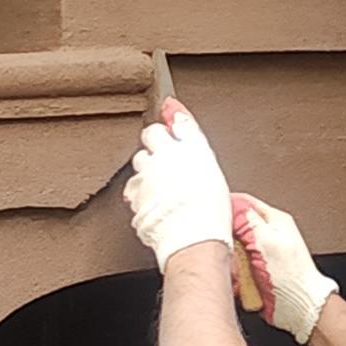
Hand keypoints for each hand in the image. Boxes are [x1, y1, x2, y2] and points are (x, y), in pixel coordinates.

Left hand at [128, 97, 233, 262]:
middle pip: (152, 134)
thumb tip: (181, 127)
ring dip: (147, 168)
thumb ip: (195, 148)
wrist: (193, 239)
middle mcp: (168, 156)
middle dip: (156, 141)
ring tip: (163, 184)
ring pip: (140, 160)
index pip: (180, 120)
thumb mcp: (212, 174)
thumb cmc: (212, 213)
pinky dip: (140, 191)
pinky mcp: (135, 192)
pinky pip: (133, 186)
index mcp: (193, 149)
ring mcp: (148, 173)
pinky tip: (153, 200)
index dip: (173, 114)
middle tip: (165, 155)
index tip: (169, 107)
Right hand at [229, 194, 334, 341]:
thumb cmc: (293, 277)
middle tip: (228, 248)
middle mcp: (268, 235)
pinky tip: (240, 279)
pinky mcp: (256, 270)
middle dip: (228, 238)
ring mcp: (262, 253)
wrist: (300, 308)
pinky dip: (235, 273)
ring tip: (238, 268)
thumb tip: (233, 205)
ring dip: (231, 260)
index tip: (212, 217)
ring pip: (233, 248)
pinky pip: (236, 267)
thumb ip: (248, 220)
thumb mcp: (267, 241)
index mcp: (275, 220)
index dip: (226, 207)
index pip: (245, 202)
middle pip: (235, 227)